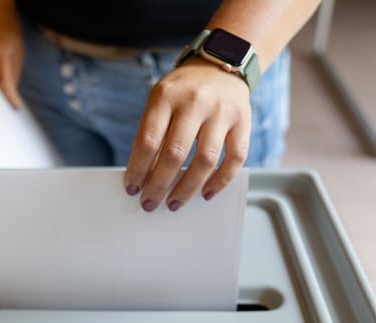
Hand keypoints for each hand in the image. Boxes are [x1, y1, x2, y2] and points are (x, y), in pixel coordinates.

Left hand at [124, 59, 251, 211]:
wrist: (221, 64)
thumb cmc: (184, 90)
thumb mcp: (161, 100)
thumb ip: (153, 132)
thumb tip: (145, 176)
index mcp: (166, 96)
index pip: (148, 140)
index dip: (138, 169)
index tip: (132, 188)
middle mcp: (195, 102)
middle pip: (174, 153)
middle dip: (159, 185)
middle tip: (150, 203)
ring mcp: (222, 112)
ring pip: (205, 160)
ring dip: (187, 188)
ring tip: (174, 203)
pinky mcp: (243, 122)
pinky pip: (235, 159)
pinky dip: (221, 181)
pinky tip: (206, 194)